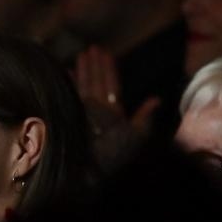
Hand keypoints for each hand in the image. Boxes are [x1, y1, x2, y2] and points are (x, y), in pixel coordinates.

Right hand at [74, 46, 158, 166]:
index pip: (112, 87)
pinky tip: (65, 71)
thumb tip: (156, 99)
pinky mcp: (69, 117)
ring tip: (80, 54)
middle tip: (91, 47)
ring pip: (83, 87)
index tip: (106, 53)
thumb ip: (143, 117)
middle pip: (96, 83)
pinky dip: (66, 84)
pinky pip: (68, 96)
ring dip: (82, 70)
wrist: (92, 174)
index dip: (109, 70)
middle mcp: (97, 112)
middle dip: (94, 66)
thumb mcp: (136, 136)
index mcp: (113, 115)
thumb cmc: (116, 156)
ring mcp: (82, 114)